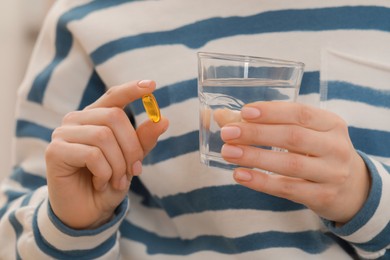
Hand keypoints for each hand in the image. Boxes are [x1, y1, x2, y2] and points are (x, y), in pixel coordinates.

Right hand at [45, 80, 168, 228]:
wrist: (86, 212)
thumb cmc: (108, 182)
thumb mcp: (131, 161)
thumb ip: (143, 140)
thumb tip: (163, 119)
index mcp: (95, 118)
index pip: (113, 96)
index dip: (131, 90)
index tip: (151, 85)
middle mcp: (77, 120)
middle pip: (114, 117)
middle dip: (132, 147)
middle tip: (134, 171)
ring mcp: (63, 134)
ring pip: (104, 137)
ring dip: (118, 165)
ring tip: (116, 181)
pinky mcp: (54, 151)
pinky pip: (92, 155)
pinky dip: (104, 173)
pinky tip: (100, 182)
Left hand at [220, 101, 369, 223]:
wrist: (351, 188)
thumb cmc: (317, 151)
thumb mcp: (303, 132)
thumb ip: (266, 123)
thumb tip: (221, 116)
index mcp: (331, 123)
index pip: (301, 113)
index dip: (272, 112)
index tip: (244, 112)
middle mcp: (335, 147)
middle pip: (293, 137)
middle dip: (256, 134)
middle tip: (227, 133)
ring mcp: (332, 173)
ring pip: (290, 164)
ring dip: (255, 158)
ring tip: (227, 153)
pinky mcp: (322, 196)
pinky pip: (288, 189)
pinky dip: (261, 182)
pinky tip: (240, 175)